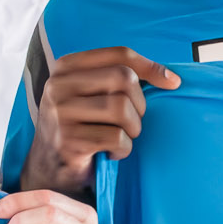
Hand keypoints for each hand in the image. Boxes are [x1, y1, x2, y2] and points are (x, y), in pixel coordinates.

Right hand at [18, 46, 180, 192]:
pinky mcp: (68, 140)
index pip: (119, 55)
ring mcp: (60, 113)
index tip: (172, 82)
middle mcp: (58, 85)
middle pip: (124, 79)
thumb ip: (120, 78)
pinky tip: (112, 153)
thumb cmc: (82, 127)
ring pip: (121, 108)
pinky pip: (116, 138)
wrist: (50, 168)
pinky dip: (123, 149)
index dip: (150, 67)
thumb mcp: (92, 94)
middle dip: (140, 104)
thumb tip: (171, 78)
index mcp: (66, 67)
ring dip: (133, 128)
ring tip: (123, 138)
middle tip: (133, 123)